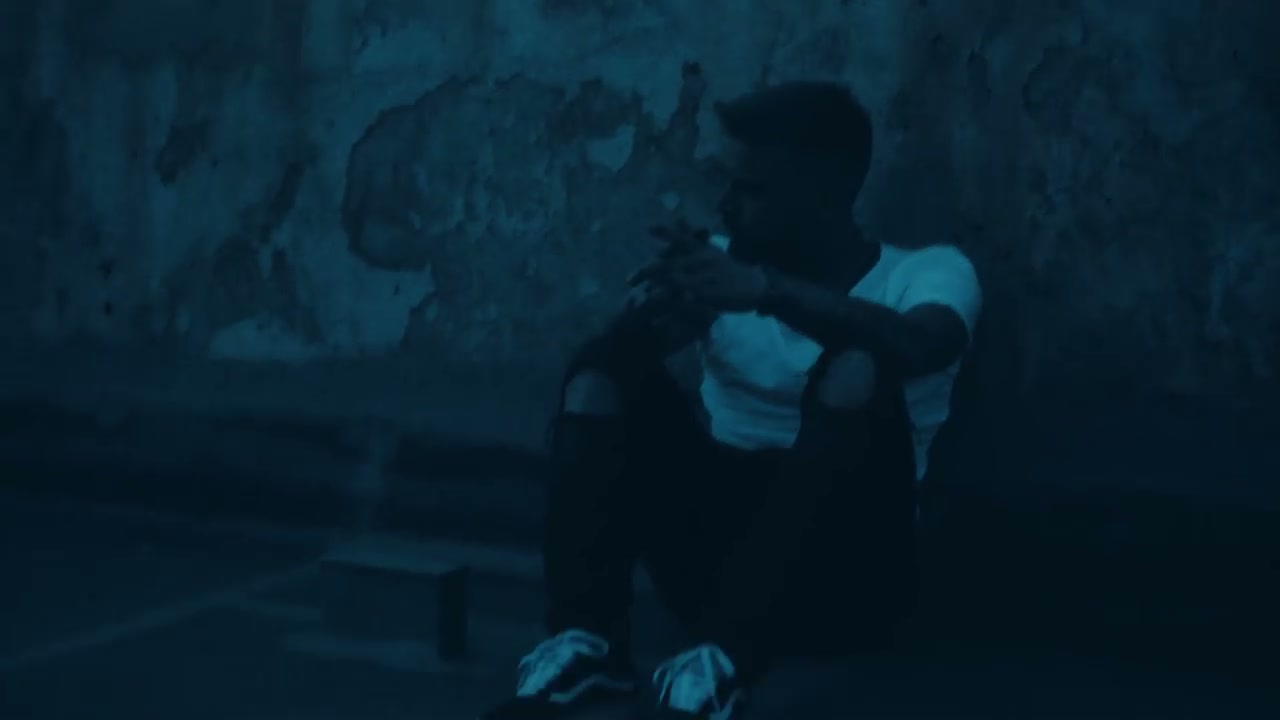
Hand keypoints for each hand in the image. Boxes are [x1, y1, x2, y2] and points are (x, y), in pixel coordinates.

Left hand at [630, 221, 769, 312]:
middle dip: (646, 271)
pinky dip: (670, 313)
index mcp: (701, 249)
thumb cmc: (727, 267)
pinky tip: (656, 320)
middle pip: (669, 264)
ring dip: (654, 293)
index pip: (681, 237)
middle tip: (629, 280)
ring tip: (638, 300)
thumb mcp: (710, 249)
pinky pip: (686, 306)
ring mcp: (706, 280)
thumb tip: (677, 217)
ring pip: (675, 285)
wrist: (753, 285)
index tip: (647, 228)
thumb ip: (691, 236)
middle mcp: (702, 262)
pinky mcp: (709, 299)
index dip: (665, 232)